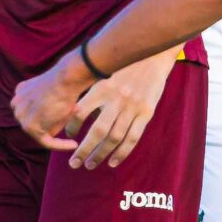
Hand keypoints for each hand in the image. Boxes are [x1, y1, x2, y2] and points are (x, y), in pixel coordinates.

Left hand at [11, 56, 91, 149]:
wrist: (64, 79)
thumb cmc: (64, 80)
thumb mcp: (53, 90)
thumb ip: (51, 104)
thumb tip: (66, 114)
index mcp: (19, 92)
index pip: (32, 109)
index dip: (50, 111)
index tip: (63, 113)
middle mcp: (16, 105)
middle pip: (38, 121)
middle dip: (56, 117)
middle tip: (74, 109)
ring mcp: (22, 117)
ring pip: (44, 130)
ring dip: (61, 125)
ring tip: (74, 112)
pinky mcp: (31, 128)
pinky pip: (47, 142)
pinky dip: (61, 145)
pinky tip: (73, 144)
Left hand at [67, 53, 172, 169]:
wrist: (152, 57)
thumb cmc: (124, 68)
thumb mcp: (105, 76)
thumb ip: (92, 94)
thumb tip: (75, 114)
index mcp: (102, 88)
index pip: (80, 112)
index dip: (71, 127)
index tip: (68, 137)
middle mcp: (116, 99)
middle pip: (97, 131)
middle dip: (84, 150)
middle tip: (74, 164)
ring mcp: (132, 107)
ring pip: (114, 138)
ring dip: (101, 154)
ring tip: (90, 164)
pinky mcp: (146, 113)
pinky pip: (133, 137)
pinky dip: (122, 152)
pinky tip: (112, 162)